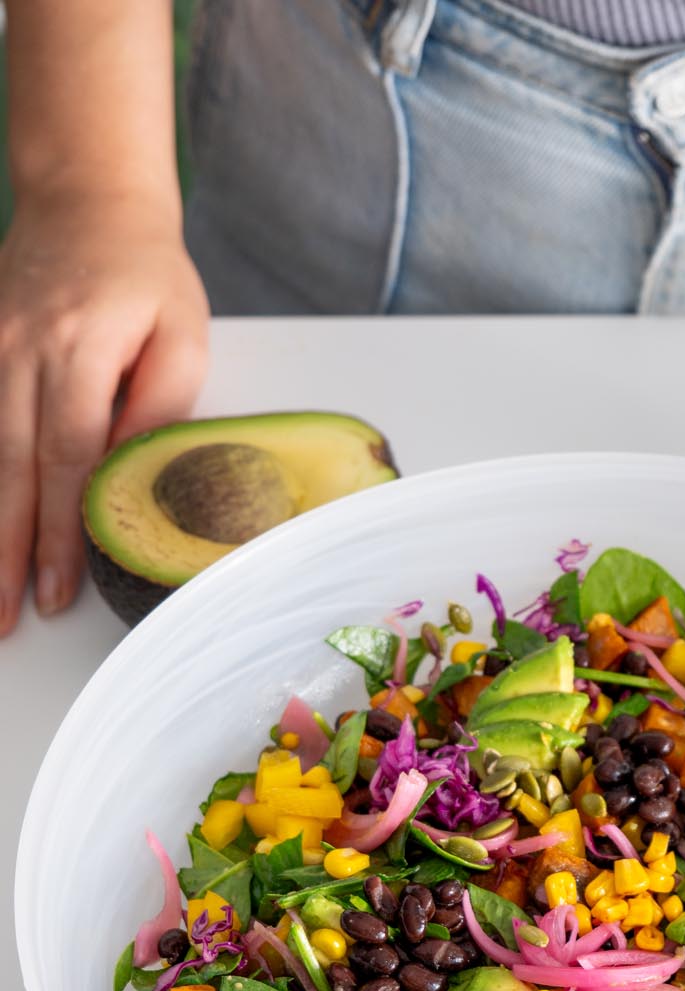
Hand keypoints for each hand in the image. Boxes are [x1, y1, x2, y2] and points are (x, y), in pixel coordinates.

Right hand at [0, 191, 208, 633]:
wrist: (85, 196)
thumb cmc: (145, 273)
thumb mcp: (182, 332)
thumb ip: (162, 404)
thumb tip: (138, 478)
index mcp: (80, 348)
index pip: (69, 459)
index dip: (61, 531)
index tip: (57, 589)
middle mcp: (21, 349)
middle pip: (12, 468)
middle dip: (8, 550)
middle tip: (5, 617)